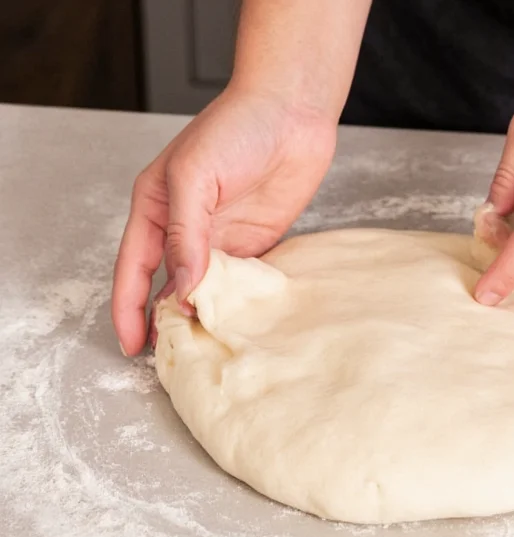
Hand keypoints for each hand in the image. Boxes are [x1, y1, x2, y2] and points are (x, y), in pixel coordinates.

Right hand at [112, 88, 335, 354]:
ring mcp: (222, 237)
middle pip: (168, 284)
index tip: (132, 345)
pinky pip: (242, 280)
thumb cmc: (236, 128)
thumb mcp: (195, 175)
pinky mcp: (256, 241)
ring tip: (209, 347)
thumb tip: (184, 285)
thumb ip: (185, 232)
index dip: (129, 308)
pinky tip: (243, 322)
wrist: (292, 112)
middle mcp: (186, 228)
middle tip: (174, 356)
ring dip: (206, 315)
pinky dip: (239, 302)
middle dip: (167, 319)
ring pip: (206, 288)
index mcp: (157, 208)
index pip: (134, 268)